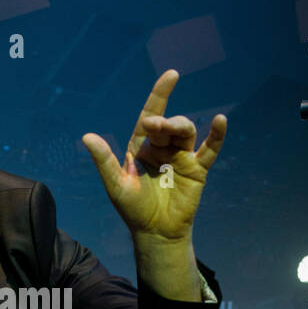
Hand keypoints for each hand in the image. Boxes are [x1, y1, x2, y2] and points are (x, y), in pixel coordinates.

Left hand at [81, 69, 225, 238]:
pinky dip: (217, 135)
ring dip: (180, 126)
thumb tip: (87, 136)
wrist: (155, 232)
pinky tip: (220, 121)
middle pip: (168, 123)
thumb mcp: (116, 185)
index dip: (160, 94)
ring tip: (172, 131)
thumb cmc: (133, 209)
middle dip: (163, 121)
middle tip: (154, 126)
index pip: (151, 114)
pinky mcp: (197, 170)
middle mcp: (162, 147)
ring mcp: (181, 157)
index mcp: (142, 146)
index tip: (172, 76)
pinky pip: (210, 149)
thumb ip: (104, 160)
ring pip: (186, 132)